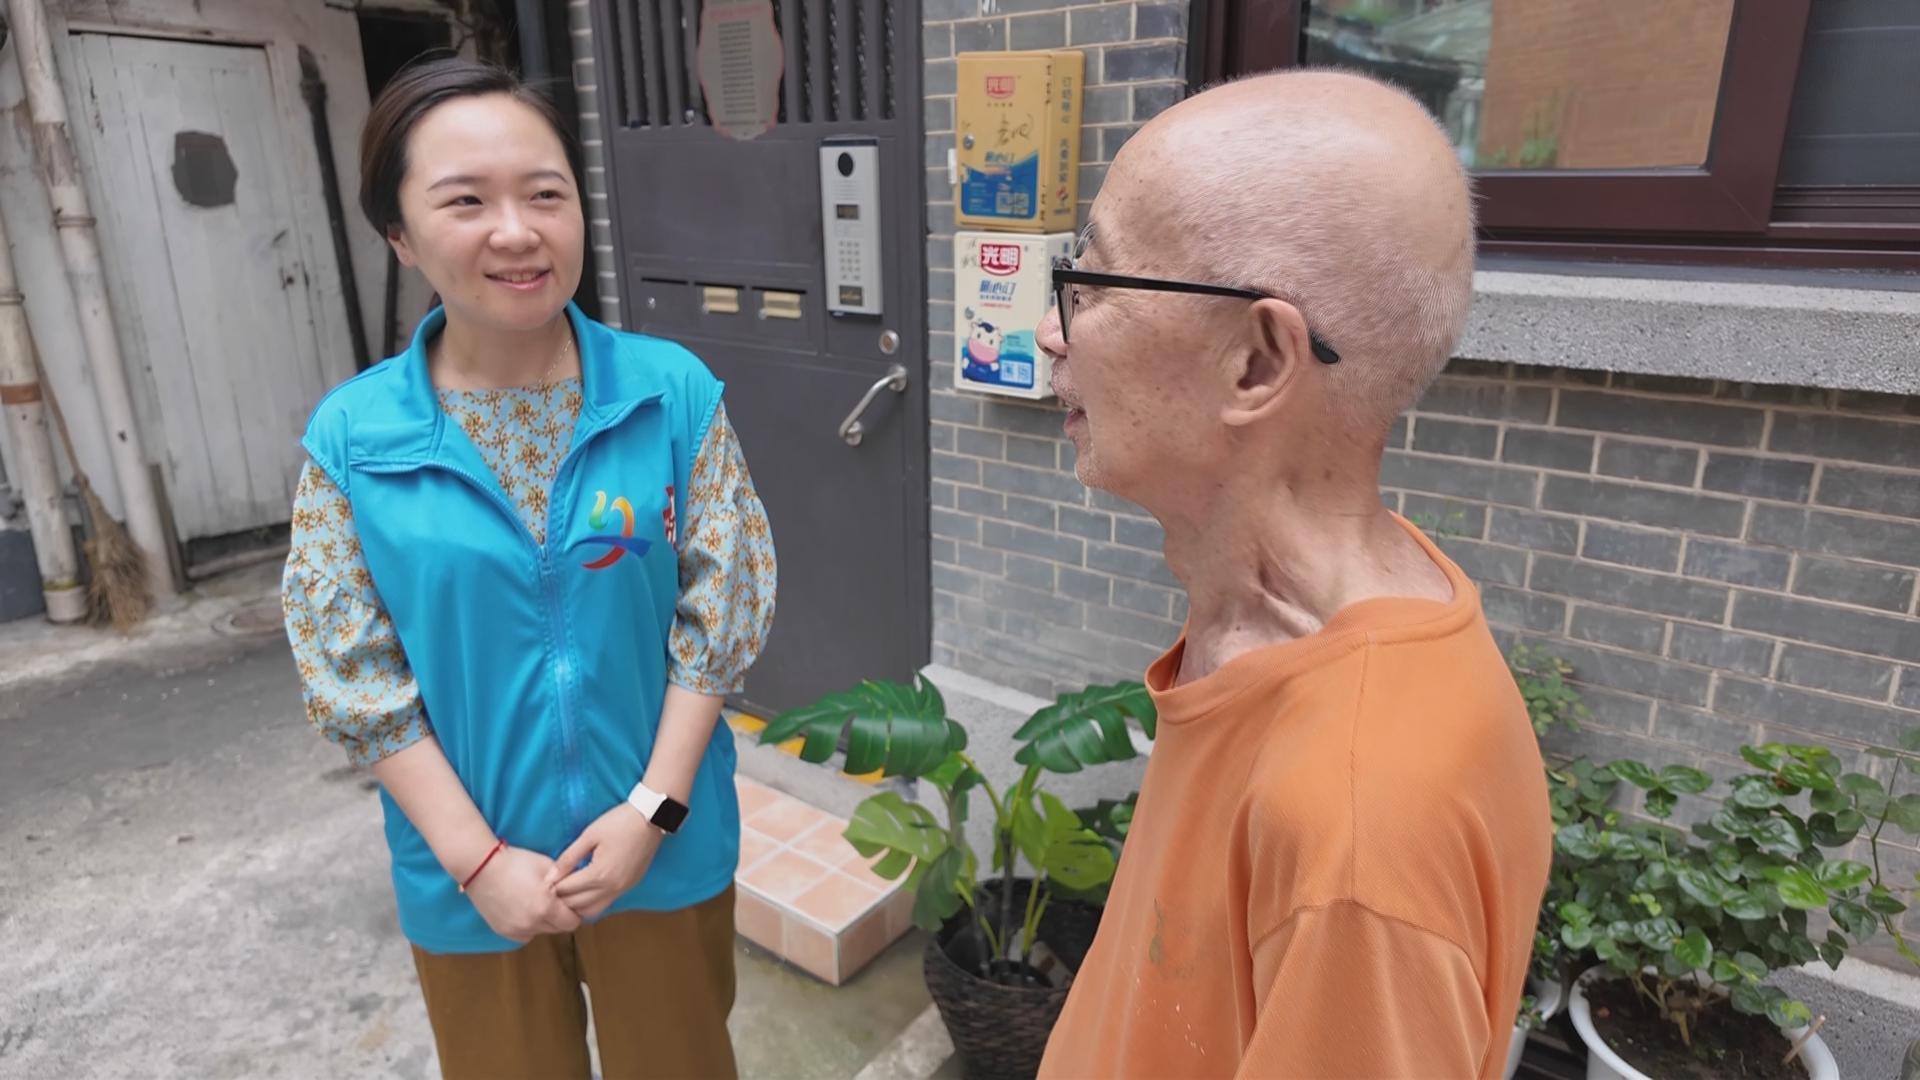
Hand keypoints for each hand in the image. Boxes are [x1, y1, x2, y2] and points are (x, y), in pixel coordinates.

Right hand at [463, 845, 581, 942]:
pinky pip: (525, 934)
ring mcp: (516, 930)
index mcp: (545, 907)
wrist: (481, 867)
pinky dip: (528, 925)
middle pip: (558, 929)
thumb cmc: (515, 863)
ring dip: (543, 922)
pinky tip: (523, 908)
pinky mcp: (503, 932)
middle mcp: (531, 924)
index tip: (570, 903)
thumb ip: (566, 882)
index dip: (574, 912)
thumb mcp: (547, 867)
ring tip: (535, 902)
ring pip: (541, 932)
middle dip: (559, 917)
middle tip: (554, 900)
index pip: (572, 923)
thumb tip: (577, 890)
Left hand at [546, 804, 662, 920]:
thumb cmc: (619, 822)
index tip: (542, 882)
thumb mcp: (589, 835)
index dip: (551, 887)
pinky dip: (592, 903)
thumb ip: (568, 857)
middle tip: (551, 890)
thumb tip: (550, 876)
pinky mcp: (630, 886)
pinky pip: (606, 904)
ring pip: (593, 911)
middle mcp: (612, 888)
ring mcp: (622, 889)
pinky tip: (585, 892)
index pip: (567, 890)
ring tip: (567, 893)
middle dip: (561, 900)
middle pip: (577, 906)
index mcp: (599, 874)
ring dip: (577, 906)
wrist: (652, 818)